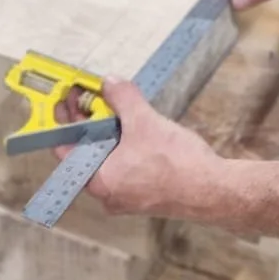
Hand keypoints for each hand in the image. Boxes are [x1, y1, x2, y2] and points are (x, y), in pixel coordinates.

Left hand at [53, 79, 220, 215]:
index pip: (66, 149)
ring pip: (108, 160)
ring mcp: (126, 197)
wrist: (214, 191)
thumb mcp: (145, 121)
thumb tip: (110, 83)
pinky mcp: (144, 196)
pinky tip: (138, 130)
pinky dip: (125, 147)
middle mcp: (107, 194)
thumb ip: (123, 98)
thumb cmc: (177, 164)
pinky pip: (125, 168)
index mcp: (99, 181)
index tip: (66, 100)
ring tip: (117, 109)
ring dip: (110, 135)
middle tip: (93, 98)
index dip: (64, 121)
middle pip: (87, 153)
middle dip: (89, 124)